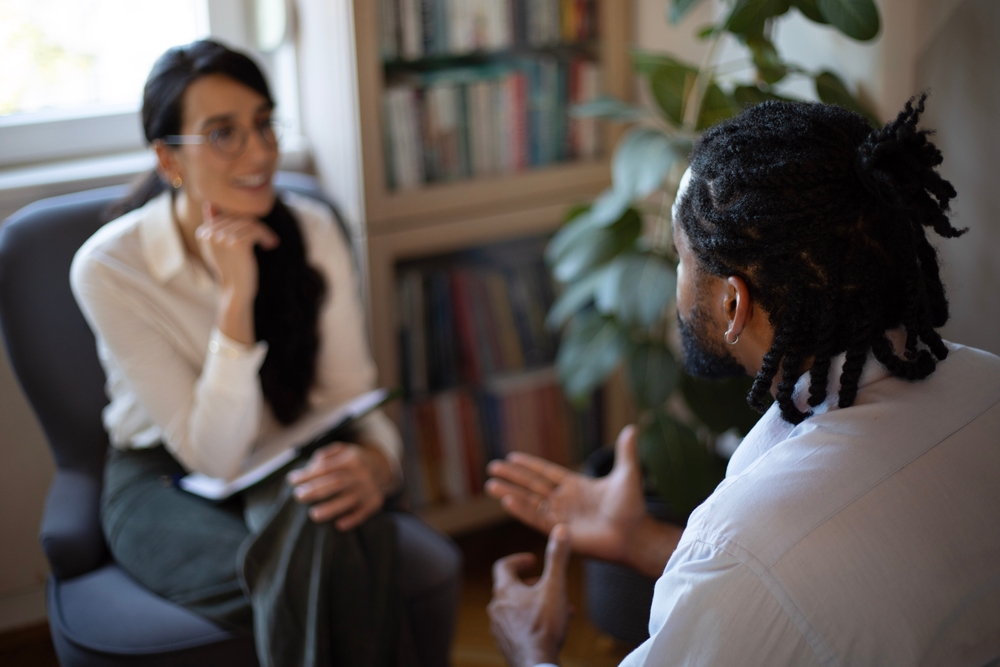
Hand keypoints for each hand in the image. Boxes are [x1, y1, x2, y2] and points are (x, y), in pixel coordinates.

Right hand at [196, 202, 278, 299]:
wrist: (236, 290)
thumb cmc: (231, 268)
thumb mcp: (219, 247)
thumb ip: (214, 226)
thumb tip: (210, 204)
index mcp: (203, 233)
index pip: (228, 216)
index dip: (244, 224)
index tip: (255, 234)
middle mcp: (209, 234)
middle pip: (239, 218)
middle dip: (256, 227)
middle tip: (267, 239)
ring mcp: (221, 238)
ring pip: (249, 223)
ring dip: (263, 232)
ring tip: (270, 242)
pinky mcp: (236, 243)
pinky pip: (255, 230)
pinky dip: (266, 236)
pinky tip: (270, 245)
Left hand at [286, 442, 392, 529]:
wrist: (382, 469)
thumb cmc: (353, 461)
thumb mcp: (342, 450)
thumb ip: (325, 455)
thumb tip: (310, 467)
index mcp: (352, 458)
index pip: (326, 467)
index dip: (308, 474)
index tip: (292, 480)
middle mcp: (362, 473)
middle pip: (336, 483)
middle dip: (315, 490)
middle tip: (298, 496)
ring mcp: (369, 489)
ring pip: (348, 499)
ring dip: (330, 508)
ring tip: (313, 514)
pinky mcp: (375, 502)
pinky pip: (362, 513)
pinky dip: (351, 519)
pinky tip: (338, 525)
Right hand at [486, 425, 647, 564]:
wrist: (635, 536)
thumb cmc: (633, 508)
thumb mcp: (628, 474)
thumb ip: (626, 452)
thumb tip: (633, 426)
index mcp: (576, 485)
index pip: (547, 472)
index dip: (529, 465)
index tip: (512, 457)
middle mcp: (564, 500)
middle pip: (532, 485)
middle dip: (512, 477)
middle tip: (492, 468)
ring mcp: (561, 516)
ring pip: (529, 501)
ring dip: (510, 493)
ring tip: (490, 485)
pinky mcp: (560, 532)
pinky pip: (536, 519)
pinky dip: (521, 510)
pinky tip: (507, 501)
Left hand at [488, 524, 571, 666]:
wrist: (536, 664)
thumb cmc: (544, 625)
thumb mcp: (555, 586)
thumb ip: (557, 557)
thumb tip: (561, 529)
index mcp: (505, 591)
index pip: (503, 566)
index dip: (518, 560)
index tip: (533, 561)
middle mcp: (497, 608)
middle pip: (509, 588)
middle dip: (529, 584)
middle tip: (545, 584)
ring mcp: (499, 628)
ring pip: (515, 609)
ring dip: (532, 604)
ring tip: (554, 608)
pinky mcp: (506, 644)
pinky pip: (516, 627)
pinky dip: (530, 622)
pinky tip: (549, 628)